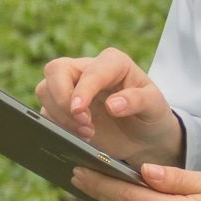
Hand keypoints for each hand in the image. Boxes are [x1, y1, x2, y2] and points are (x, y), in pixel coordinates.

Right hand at [35, 47, 180, 172]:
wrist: (144, 138)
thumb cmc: (151, 115)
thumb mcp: (155, 106)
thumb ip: (138, 101)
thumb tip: (112, 105)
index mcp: (112, 62)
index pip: (90, 70)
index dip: (83, 89)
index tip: (80, 110)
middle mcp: (87, 71)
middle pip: (55, 70)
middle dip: (62, 98)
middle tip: (83, 122)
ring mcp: (72, 89)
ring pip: (45, 90)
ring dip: (60, 115)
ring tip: (88, 133)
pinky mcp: (63, 110)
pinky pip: (46, 113)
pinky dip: (57, 126)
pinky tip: (79, 137)